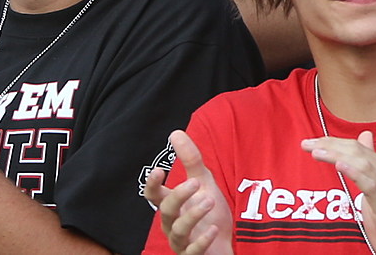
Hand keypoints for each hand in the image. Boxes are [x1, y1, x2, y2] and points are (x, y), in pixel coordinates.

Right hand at [148, 129, 235, 254]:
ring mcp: (182, 242)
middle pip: (165, 211)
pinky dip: (201, 241)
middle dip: (178, 196)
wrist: (223, 244)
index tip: (159, 170)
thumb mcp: (203, 182)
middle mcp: (172, 224)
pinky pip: (192, 251)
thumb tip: (175, 133)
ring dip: (193, 215)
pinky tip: (213, 230)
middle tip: (196, 183)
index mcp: (172, 205)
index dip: (152, 185)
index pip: (154, 195)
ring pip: (178, 231)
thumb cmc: (209, 213)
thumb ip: (190, 160)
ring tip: (210, 200)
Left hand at [303, 131, 375, 253]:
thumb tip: (365, 135)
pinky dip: (355, 173)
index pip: (356, 146)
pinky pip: (370, 186)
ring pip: (362, 164)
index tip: (311, 142)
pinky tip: (340, 166)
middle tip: (307, 144)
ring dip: (337, 156)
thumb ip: (370, 161)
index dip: (333, 141)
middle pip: (357, 151)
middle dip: (330, 145)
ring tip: (317, 153)